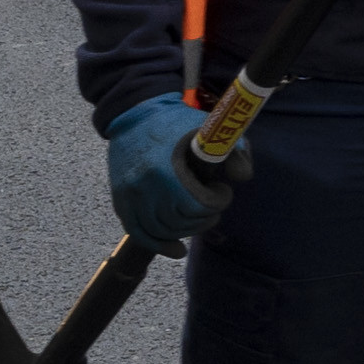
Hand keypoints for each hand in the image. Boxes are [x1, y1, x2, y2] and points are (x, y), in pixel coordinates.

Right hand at [103, 93, 234, 254]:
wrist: (135, 113)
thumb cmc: (176, 121)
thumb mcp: (209, 128)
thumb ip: (233, 152)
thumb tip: (243, 178)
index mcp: (165, 171)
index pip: (196, 205)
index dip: (217, 202)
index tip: (221, 190)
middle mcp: (143, 188)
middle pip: (179, 221)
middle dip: (203, 217)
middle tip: (212, 205)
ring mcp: (128, 196)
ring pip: (160, 231)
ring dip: (185, 231)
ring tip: (197, 219)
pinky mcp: (120, 199)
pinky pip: (137, 232)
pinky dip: (158, 243)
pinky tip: (176, 250)